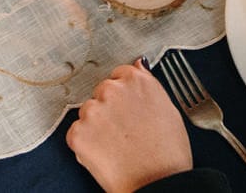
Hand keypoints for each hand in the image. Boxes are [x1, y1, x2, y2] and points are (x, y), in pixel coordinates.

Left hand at [67, 63, 192, 192]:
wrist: (158, 184)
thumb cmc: (168, 153)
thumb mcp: (168, 109)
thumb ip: (148, 84)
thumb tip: (140, 65)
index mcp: (136, 80)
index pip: (119, 76)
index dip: (124, 97)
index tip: (128, 111)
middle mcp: (112, 90)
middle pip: (102, 92)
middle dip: (109, 110)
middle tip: (125, 132)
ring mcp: (93, 111)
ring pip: (88, 113)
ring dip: (96, 126)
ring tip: (118, 146)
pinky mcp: (78, 133)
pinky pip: (76, 134)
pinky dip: (86, 144)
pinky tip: (106, 154)